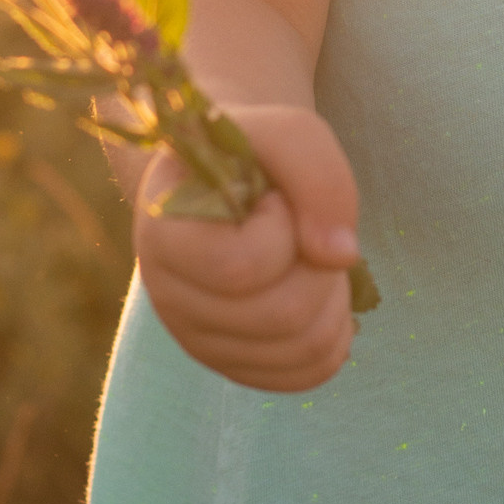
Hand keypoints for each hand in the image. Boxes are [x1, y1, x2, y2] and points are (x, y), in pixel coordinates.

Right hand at [133, 105, 361, 392]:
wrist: (224, 176)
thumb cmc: (253, 153)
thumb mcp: (287, 131)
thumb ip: (318, 175)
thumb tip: (340, 256)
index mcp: (163, 234)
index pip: (241, 266)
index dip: (283, 230)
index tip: (273, 198)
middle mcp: (169, 296)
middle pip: (282, 315)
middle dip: (321, 267)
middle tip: (307, 232)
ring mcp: (198, 339)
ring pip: (302, 348)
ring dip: (334, 298)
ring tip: (312, 258)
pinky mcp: (232, 363)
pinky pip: (307, 373)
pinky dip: (335, 333)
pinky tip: (319, 294)